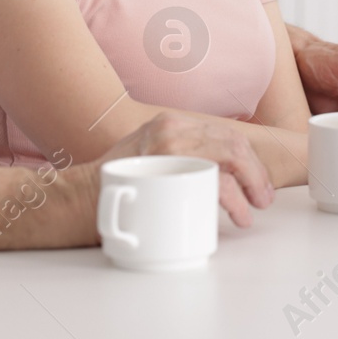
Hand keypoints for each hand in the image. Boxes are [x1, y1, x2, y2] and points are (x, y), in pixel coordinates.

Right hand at [101, 113, 273, 226]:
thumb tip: (217, 175)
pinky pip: (215, 180)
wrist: (75, 199)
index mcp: (171, 124)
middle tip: (262, 198)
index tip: (257, 181)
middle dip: (256, 174)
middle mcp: (173, 128)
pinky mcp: (166, 168)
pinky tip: (238, 215)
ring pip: (229, 160)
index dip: (249, 159)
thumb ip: (178, 158)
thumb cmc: (112, 187)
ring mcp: (169, 146)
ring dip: (250, 187)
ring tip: (251, 211)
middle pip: (233, 144)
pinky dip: (234, 200)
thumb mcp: (148, 158)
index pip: (225, 134)